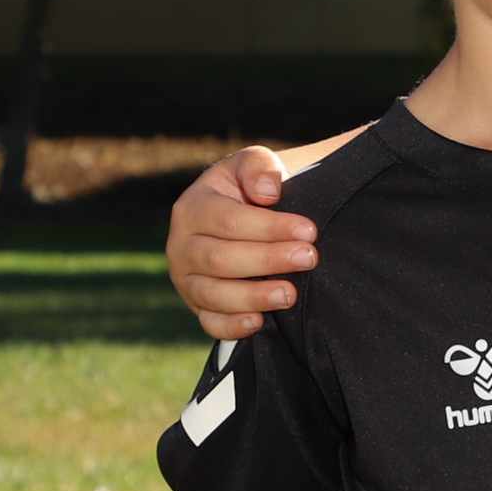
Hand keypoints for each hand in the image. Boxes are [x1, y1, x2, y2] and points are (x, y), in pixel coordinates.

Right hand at [170, 147, 309, 339]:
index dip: (270, 227)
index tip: (309, 231)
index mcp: (193, 207)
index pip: (229, 221)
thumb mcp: (255, 164)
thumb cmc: (254, 188)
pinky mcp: (198, 305)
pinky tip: (259, 321)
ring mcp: (187, 278)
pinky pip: (209, 322)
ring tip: (289, 293)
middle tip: (309, 258)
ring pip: (212, 294)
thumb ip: (259, 167)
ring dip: (253, 296)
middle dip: (268, 260)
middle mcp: (182, 245)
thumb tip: (267, 192)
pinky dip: (231, 326)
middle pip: (220, 259)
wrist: (251, 213)